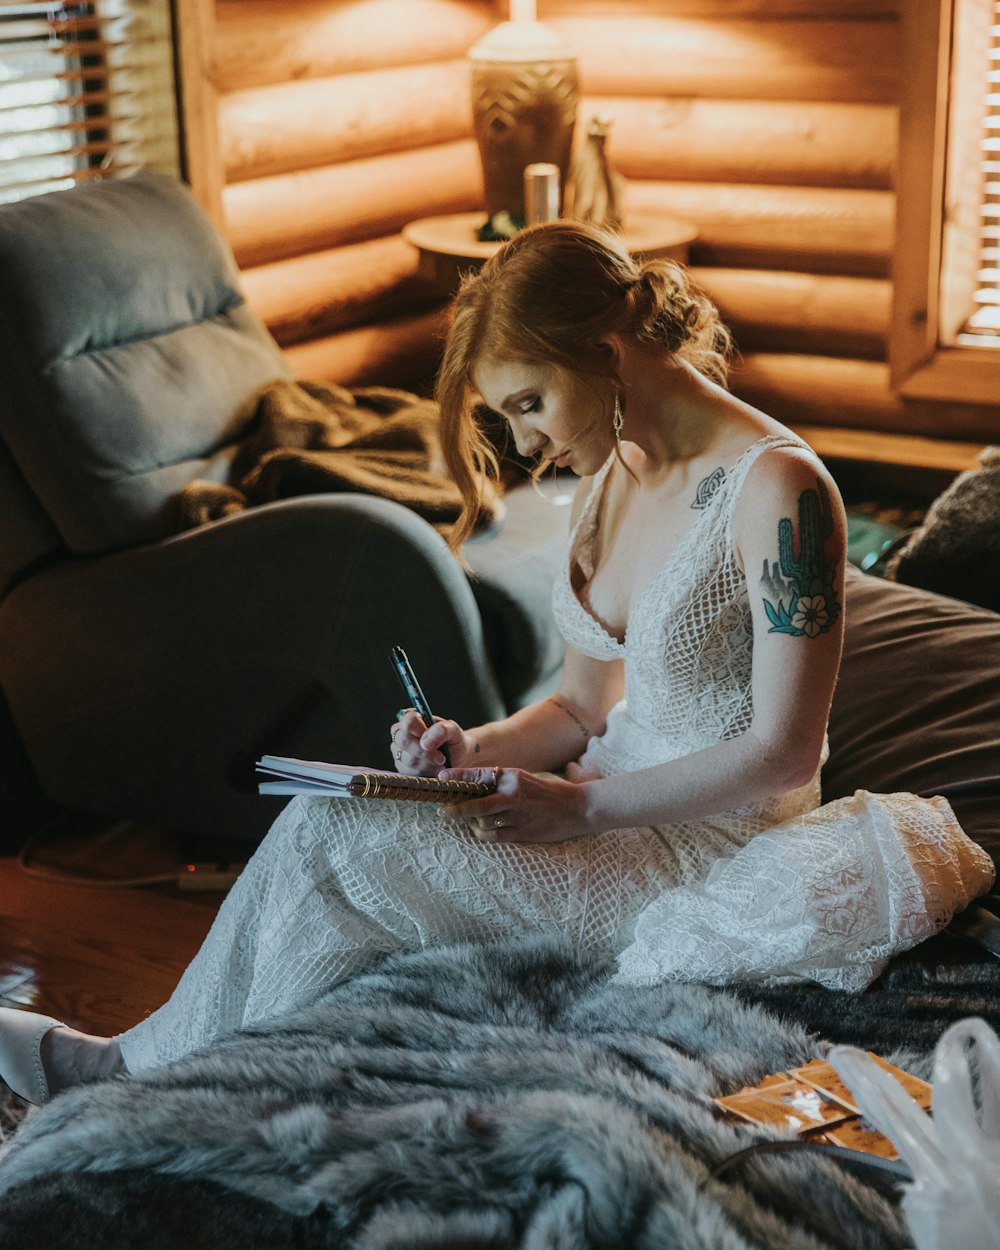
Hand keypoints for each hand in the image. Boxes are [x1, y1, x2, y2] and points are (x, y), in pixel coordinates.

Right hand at [390, 709, 477, 775]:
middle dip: (425, 751)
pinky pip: (410, 773)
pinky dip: (426, 772)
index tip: (434, 738)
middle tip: (441, 757)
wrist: (457, 757)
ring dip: (429, 763)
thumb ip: (442, 730)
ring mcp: (399, 752)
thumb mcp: (453, 730)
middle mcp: (401, 734)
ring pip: (409, 759)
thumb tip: (425, 743)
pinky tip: (435, 769)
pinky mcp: (402, 769)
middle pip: (404, 741)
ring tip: (440, 762)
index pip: (407, 721)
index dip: (420, 730)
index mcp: (412, 719)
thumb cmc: (453, 740)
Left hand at [439, 766, 594, 843]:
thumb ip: (504, 782)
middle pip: (475, 803)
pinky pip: (494, 836)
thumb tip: (477, 785)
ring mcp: (517, 815)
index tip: (441, 779)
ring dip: (471, 823)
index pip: (478, 775)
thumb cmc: (551, 792)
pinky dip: (483, 834)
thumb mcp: (526, 779)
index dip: (457, 777)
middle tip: (443, 810)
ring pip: (482, 822)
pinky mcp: (523, 832)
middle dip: (456, 808)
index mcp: (513, 776)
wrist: (578, 808)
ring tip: (466, 822)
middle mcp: (513, 794)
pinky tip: (480, 831)